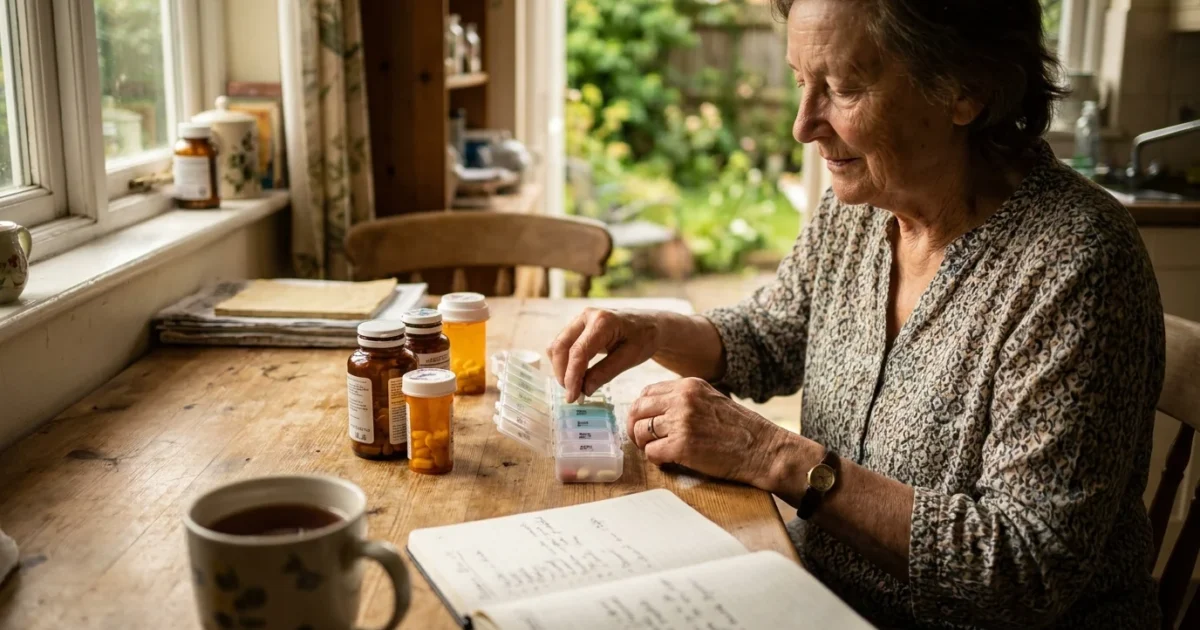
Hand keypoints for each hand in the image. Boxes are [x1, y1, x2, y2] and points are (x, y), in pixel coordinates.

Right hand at [547, 308, 663, 401]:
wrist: (649, 324)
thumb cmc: (644, 338)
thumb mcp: (631, 357)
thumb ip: (606, 372)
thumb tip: (584, 390)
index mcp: (603, 321)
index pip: (578, 352)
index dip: (572, 377)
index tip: (573, 397)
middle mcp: (586, 316)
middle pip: (560, 347)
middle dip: (562, 374)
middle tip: (573, 395)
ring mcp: (579, 320)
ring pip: (557, 346)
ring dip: (561, 369)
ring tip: (575, 387)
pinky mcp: (576, 327)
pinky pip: (561, 345)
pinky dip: (564, 363)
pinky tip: (575, 376)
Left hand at [626, 377, 788, 485]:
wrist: (764, 449)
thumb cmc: (740, 430)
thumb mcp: (711, 400)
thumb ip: (684, 400)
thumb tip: (653, 412)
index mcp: (689, 386)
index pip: (646, 392)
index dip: (641, 411)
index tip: (644, 423)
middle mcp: (683, 399)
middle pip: (638, 410)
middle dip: (635, 428)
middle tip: (643, 441)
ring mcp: (682, 422)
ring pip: (641, 432)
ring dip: (646, 445)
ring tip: (660, 451)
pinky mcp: (682, 446)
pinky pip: (651, 452)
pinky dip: (656, 459)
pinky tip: (670, 461)